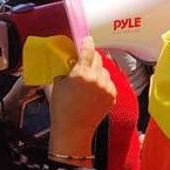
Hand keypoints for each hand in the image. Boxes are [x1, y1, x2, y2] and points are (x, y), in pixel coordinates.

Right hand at [47, 37, 116, 157]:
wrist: (74, 129)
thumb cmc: (62, 109)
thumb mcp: (58, 84)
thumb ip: (66, 69)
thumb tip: (71, 60)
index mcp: (81, 73)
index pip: (88, 50)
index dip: (87, 43)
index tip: (87, 39)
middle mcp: (96, 78)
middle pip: (98, 58)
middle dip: (92, 57)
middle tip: (85, 62)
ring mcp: (106, 87)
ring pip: (105, 70)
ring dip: (98, 71)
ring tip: (89, 82)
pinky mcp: (112, 95)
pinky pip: (109, 82)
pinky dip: (103, 83)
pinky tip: (94, 91)